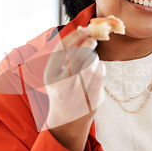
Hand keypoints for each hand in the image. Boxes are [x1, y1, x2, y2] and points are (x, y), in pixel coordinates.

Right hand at [43, 27, 104, 150]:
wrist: (67, 121)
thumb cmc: (62, 90)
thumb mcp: (55, 75)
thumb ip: (65, 56)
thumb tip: (84, 30)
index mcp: (50, 76)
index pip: (62, 49)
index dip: (74, 35)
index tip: (84, 29)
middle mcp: (62, 85)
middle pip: (79, 55)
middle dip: (88, 44)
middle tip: (93, 39)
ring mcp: (78, 94)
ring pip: (92, 64)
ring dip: (94, 57)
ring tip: (92, 57)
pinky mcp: (92, 99)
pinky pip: (101, 76)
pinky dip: (101, 69)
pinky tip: (97, 70)